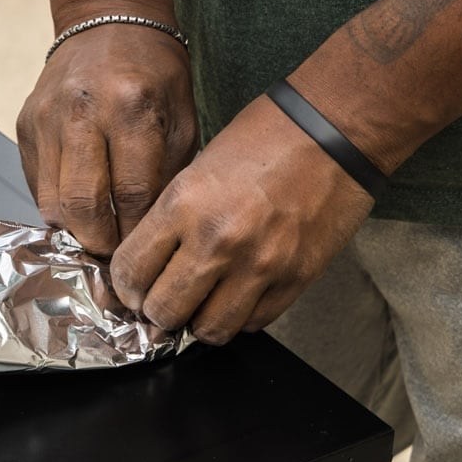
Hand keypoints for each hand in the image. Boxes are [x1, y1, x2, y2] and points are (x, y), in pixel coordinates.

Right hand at [16, 24, 197, 255]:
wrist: (107, 23)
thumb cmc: (154, 73)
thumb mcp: (181, 118)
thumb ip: (167, 175)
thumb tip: (151, 234)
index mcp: (130, 106)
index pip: (131, 193)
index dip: (136, 234)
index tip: (143, 252)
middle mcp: (82, 111)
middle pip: (82, 205)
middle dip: (99, 241)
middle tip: (114, 254)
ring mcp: (46, 118)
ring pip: (51, 201)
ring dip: (74, 228)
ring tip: (96, 235)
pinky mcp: (24, 125)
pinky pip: (37, 184)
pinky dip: (57, 203)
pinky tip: (78, 206)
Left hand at [110, 94, 375, 344]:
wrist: (337, 131)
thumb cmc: (264, 138)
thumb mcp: (196, 166)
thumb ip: (170, 218)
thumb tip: (147, 264)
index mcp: (184, 205)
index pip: (131, 272)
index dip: (125, 286)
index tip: (133, 285)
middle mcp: (218, 241)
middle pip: (163, 312)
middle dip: (156, 310)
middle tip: (163, 298)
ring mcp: (259, 265)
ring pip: (208, 330)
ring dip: (198, 321)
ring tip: (201, 302)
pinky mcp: (295, 280)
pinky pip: (253, 323)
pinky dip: (239, 316)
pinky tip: (237, 295)